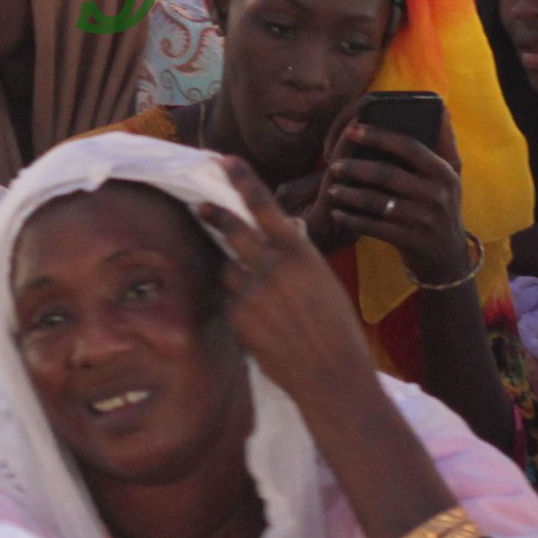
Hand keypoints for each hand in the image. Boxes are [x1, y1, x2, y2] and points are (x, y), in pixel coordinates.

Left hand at [195, 158, 391, 411]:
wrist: (331, 375)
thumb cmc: (336, 328)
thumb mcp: (323, 280)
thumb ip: (297, 257)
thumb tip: (282, 236)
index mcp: (300, 252)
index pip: (265, 206)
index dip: (243, 181)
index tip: (227, 161)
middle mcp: (273, 266)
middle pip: (232, 229)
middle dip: (214, 215)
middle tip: (201, 205)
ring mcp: (252, 291)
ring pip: (227, 268)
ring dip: (234, 273)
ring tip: (258, 296)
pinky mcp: (238, 316)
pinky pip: (230, 300)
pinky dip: (239, 305)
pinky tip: (261, 325)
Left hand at [317, 118, 474, 287]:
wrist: (448, 258)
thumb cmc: (441, 207)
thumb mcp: (451, 177)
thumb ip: (443, 145)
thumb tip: (441, 109)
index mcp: (444, 172)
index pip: (410, 147)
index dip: (379, 136)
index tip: (353, 129)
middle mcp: (436, 194)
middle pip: (388, 174)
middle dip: (356, 167)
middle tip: (333, 164)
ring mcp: (423, 219)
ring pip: (377, 202)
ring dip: (349, 194)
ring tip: (331, 189)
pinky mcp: (410, 241)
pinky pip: (373, 227)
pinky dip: (352, 219)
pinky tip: (337, 213)